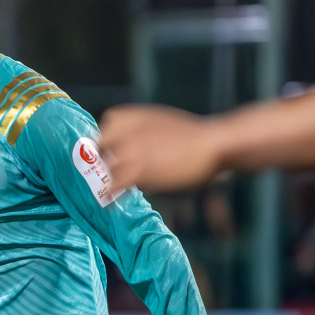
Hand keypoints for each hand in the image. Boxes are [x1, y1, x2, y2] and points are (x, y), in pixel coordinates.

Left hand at [98, 104, 227, 195]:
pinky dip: (109, 192)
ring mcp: (131, 150)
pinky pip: (114, 184)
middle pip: (100, 147)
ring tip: (109, 187)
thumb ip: (142, 131)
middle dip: (103, 158)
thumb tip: (130, 144)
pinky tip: (109, 199)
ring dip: (106, 177)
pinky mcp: (138, 170)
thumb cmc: (194, 137)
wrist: (213, 144)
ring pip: (106, 167)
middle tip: (107, 170)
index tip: (110, 148)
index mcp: (136, 116)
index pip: (108, 122)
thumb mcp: (162, 123)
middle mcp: (128, 131)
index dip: (108, 137)